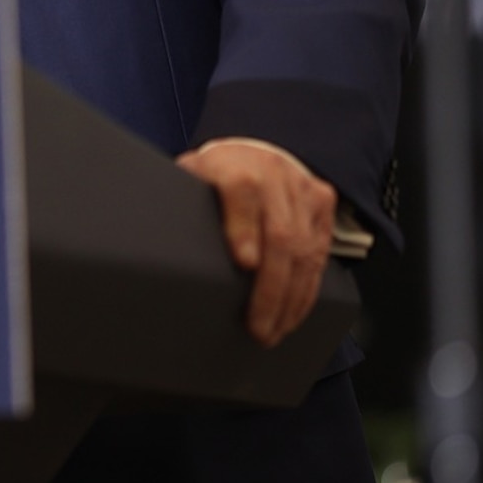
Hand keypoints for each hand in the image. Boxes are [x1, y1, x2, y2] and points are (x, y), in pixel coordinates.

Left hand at [177, 138, 335, 346]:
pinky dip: (307, 289)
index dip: (244, 229)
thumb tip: (160, 249)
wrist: (252, 153)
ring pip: (305, 250)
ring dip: (291, 298)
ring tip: (274, 330)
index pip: (242, 193)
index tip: (244, 264)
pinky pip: (320, 253)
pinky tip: (293, 312)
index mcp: (233, 164)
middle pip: (280, 234)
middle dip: (271, 289)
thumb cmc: (214, 176)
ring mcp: (302, 187)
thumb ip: (180, 205)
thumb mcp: (189, 181)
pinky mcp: (323, 202)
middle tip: (258, 326)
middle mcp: (273, 172)